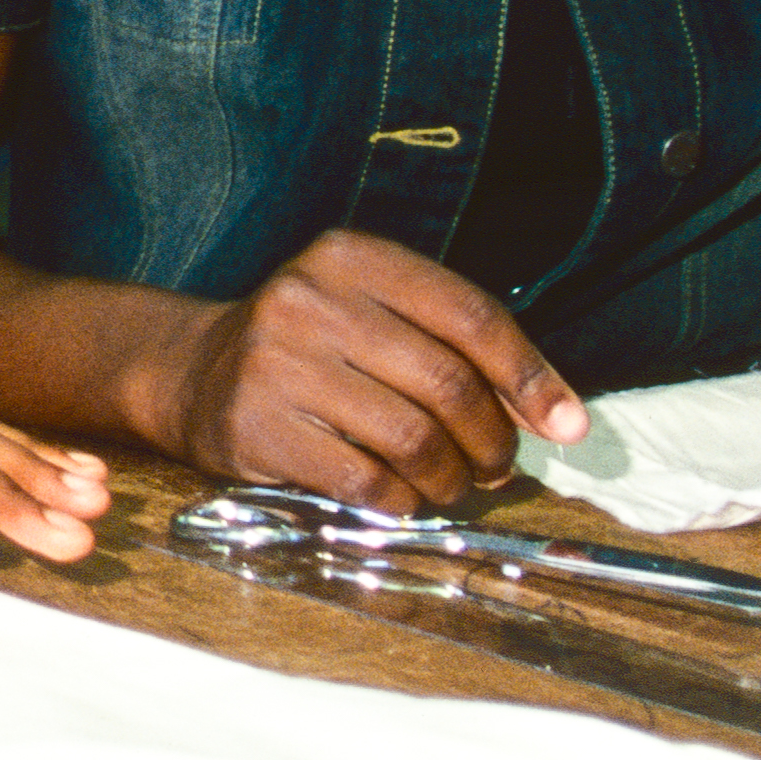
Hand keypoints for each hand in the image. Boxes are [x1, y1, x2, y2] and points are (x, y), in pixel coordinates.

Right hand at [151, 230, 585, 509]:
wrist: (194, 373)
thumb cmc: (313, 350)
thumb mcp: (376, 316)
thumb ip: (457, 350)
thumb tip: (558, 417)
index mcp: (353, 258)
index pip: (470, 315)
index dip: (530, 376)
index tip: (566, 425)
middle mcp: (312, 300)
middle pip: (447, 383)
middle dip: (491, 440)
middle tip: (497, 468)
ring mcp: (278, 362)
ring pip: (411, 438)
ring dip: (449, 478)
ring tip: (449, 485)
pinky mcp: (257, 425)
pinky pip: (363, 480)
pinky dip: (400, 501)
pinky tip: (400, 498)